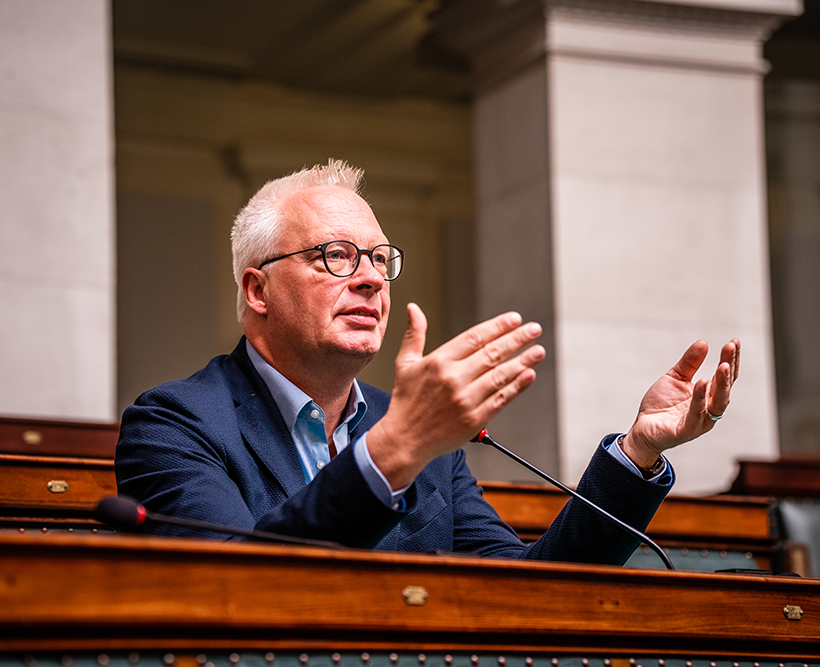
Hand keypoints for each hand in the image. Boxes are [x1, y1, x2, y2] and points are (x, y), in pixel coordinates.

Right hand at [367, 303, 545, 488]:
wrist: (405, 439)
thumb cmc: (406, 401)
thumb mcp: (405, 363)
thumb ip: (414, 334)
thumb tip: (414, 309)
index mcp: (438, 361)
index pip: (475, 337)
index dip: (498, 326)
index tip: (514, 319)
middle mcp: (454, 378)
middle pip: (492, 353)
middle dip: (517, 339)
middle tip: (534, 329)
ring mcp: (466, 399)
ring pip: (501, 375)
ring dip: (523, 361)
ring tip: (538, 350)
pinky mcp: (475, 419)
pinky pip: (501, 398)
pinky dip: (517, 386)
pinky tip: (529, 375)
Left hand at [620, 339, 740, 468]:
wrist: (643, 428)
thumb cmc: (661, 406)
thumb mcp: (674, 378)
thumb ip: (689, 363)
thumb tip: (703, 343)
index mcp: (708, 396)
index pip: (724, 376)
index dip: (730, 359)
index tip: (734, 341)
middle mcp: (709, 409)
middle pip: (725, 387)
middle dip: (729, 367)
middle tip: (730, 347)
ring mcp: (700, 421)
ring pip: (717, 403)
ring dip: (722, 384)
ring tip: (723, 366)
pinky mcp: (686, 430)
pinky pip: (696, 415)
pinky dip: (700, 399)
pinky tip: (702, 384)